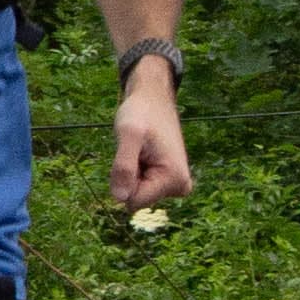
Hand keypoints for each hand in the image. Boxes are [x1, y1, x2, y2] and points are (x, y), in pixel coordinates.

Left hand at [110, 56, 192, 211]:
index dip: (123, 180)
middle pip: (136, 198)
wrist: (153, 98)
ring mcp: (177, 185)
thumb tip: (119, 198)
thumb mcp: (128, 135)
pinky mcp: (170, 181)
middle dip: (128, 177)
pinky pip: (142, 186)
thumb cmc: (140, 112)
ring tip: (141, 150)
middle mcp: (180, 187)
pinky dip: (136, 171)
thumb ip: (123, 166)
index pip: (134, 201)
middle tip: (136, 151)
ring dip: (132, 173)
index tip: (132, 155)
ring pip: (138, 192)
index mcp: (174, 179)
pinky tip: (144, 153)